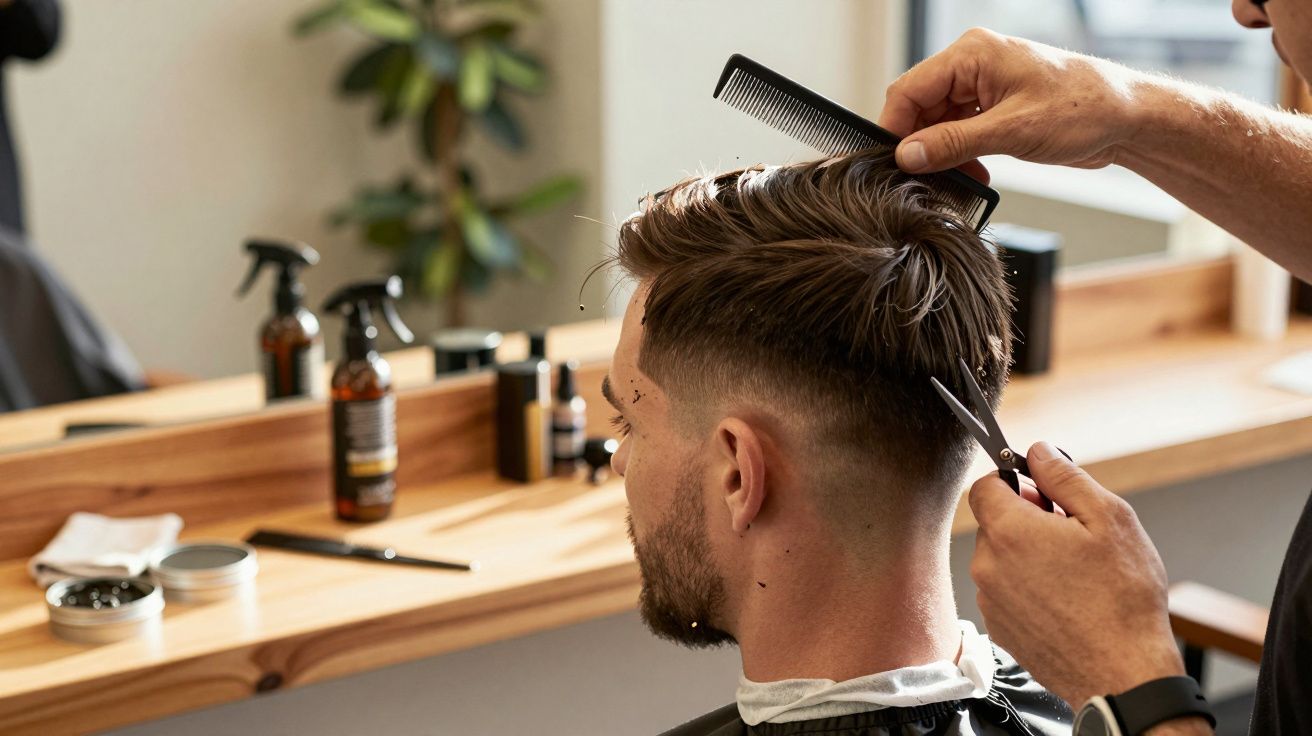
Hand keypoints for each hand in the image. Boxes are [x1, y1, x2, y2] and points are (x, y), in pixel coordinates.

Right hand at [878, 29, 1149, 178]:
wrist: (1128, 118)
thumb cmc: (1084, 108)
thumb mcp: (1012, 132)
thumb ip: (954, 143)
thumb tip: (908, 155)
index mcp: (973, 54)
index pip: (909, 89)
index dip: (895, 128)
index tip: (892, 163)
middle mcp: (974, 64)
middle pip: (920, 107)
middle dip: (921, 145)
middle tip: (926, 179)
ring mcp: (984, 86)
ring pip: (938, 123)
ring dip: (943, 154)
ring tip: (958, 178)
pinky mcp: (995, 107)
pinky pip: (959, 130)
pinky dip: (960, 154)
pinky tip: (974, 173)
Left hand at [969, 441, 1185, 707]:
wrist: (1123, 673)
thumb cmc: (1122, 597)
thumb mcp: (1107, 518)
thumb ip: (1065, 477)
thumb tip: (1039, 451)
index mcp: (1008, 531)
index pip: (985, 485)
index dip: (1014, 480)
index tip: (1043, 490)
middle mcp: (988, 565)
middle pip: (995, 521)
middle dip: (1027, 517)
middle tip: (1072, 532)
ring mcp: (990, 600)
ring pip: (1001, 557)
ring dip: (1029, 554)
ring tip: (1075, 571)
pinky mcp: (1000, 628)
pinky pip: (1006, 590)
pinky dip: (1029, 586)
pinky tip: (1067, 599)